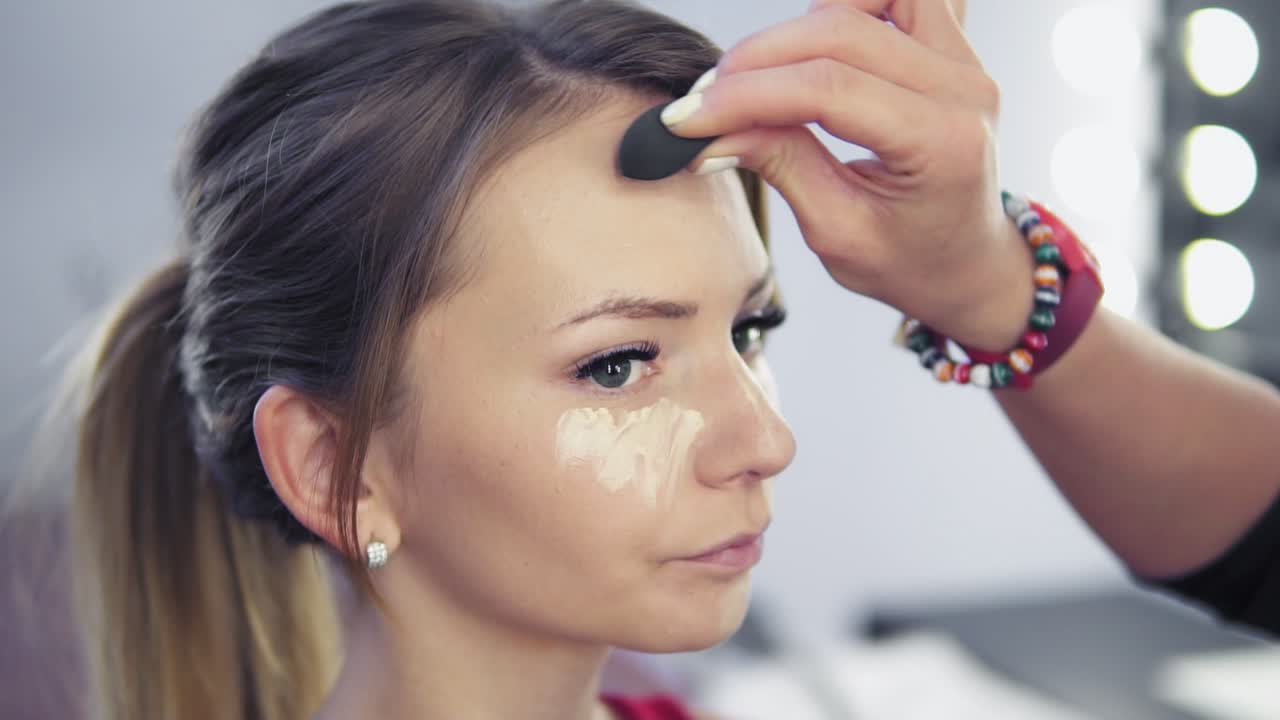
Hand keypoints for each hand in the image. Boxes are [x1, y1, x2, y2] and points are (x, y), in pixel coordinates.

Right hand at [667, 0, 1031, 349]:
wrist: (966, 263)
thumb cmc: (908, 261)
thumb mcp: (837, 232)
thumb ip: (781, 165)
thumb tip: (711, 128)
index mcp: (942, 144)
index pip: (828, 90)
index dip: (746, 96)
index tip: (687, 117)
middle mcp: (963, 89)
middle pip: (840, 33)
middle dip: (757, 60)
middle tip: (705, 98)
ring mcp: (965, 61)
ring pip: (869, 0)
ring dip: (799, 28)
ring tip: (759, 77)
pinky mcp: (955, 48)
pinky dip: (847, 6)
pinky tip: (813, 41)